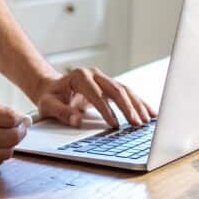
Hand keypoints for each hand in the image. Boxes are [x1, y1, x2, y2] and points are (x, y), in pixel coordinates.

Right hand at [0, 90, 26, 169]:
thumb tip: (4, 106)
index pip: (8, 117)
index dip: (19, 117)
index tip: (20, 117)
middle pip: (12, 137)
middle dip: (21, 131)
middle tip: (21, 127)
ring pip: (6, 153)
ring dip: (11, 145)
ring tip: (7, 137)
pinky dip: (0, 154)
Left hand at [33, 67, 156, 127]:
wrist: (52, 88)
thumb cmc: (50, 97)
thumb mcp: (48, 105)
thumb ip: (61, 112)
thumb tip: (77, 121)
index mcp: (79, 76)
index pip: (96, 94)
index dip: (106, 110)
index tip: (115, 125)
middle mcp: (94, 74)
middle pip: (115, 90)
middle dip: (127, 107)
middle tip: (136, 123)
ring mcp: (104, 79)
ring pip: (125, 91)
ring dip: (137, 106)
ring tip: (146, 121)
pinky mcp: (110, 86)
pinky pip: (127, 94)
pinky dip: (139, 103)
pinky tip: (150, 113)